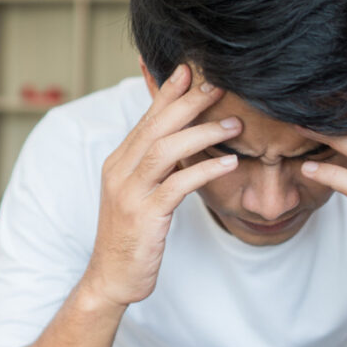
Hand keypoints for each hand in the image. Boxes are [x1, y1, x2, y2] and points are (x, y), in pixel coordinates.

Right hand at [83, 64, 240, 307]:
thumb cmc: (132, 234)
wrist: (112, 276)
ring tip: (233, 124)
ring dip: (201, 133)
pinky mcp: (143, 217)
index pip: (146, 119)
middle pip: (155, 127)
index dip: (167, 92)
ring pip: (164, 150)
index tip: (190, 70)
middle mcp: (119, 171)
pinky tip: (228, 162)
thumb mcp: (140, 192)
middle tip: (219, 86)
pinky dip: (203, 170)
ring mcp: (129, 193)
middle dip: (188, 103)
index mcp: (119, 162)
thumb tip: (180, 137)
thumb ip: (155, 164)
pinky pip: (176, 186)